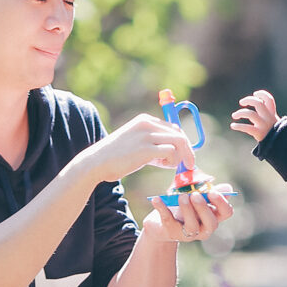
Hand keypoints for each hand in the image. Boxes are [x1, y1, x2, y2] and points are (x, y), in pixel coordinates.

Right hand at [80, 113, 194, 182]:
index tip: (184, 154)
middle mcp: (147, 124)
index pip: (173, 127)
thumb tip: (174, 154)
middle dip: (187, 150)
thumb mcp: (135, 142)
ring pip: (179, 141)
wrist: (96, 162)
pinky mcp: (146, 149)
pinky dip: (172, 161)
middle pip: (179, 133)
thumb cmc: (116, 157)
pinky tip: (162, 165)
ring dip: (181, 156)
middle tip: (189, 164)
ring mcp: (147, 135)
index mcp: (145, 120)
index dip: (181, 142)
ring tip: (172, 166)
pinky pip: (171, 152)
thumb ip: (153, 144)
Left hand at [145, 187, 234, 243]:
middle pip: (211, 223)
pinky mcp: (171, 233)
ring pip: (192, 226)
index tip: (213, 192)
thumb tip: (227, 188)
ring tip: (181, 197)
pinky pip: (168, 221)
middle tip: (195, 195)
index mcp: (213, 216)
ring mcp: (188, 234)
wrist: (160, 221)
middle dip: (204, 208)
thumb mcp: (195, 195)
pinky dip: (162, 209)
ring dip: (187, 210)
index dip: (222, 203)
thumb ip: (208, 190)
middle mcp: (204, 228)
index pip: (226, 212)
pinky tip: (157, 199)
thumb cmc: (182, 205)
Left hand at [230, 89, 279, 141]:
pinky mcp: (259, 133)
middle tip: (241, 102)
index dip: (262, 94)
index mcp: (272, 113)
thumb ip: (266, 112)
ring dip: (240, 113)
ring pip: (250, 114)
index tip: (255, 94)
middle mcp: (268, 117)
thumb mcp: (273, 120)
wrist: (280, 146)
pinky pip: (247, 128)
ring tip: (234, 115)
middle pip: (258, 103)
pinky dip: (238, 126)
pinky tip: (233, 126)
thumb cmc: (273, 132)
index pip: (269, 100)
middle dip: (248, 100)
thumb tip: (255, 102)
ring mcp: (263, 125)